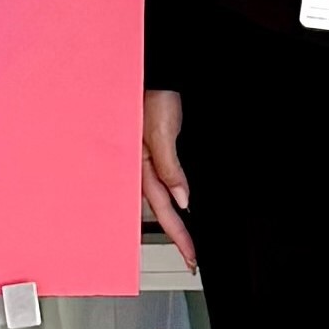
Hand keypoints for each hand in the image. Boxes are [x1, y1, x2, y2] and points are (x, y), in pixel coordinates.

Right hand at [141, 90, 193, 268]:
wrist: (155, 70)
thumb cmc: (151, 94)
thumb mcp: (161, 132)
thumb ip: (169, 167)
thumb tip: (182, 199)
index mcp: (138, 166)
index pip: (162, 209)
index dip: (178, 234)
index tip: (191, 255)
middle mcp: (140, 166)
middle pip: (159, 210)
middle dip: (175, 235)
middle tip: (190, 257)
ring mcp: (146, 160)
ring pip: (160, 198)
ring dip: (173, 220)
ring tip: (185, 241)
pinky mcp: (154, 151)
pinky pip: (162, 182)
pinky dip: (170, 198)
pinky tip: (177, 205)